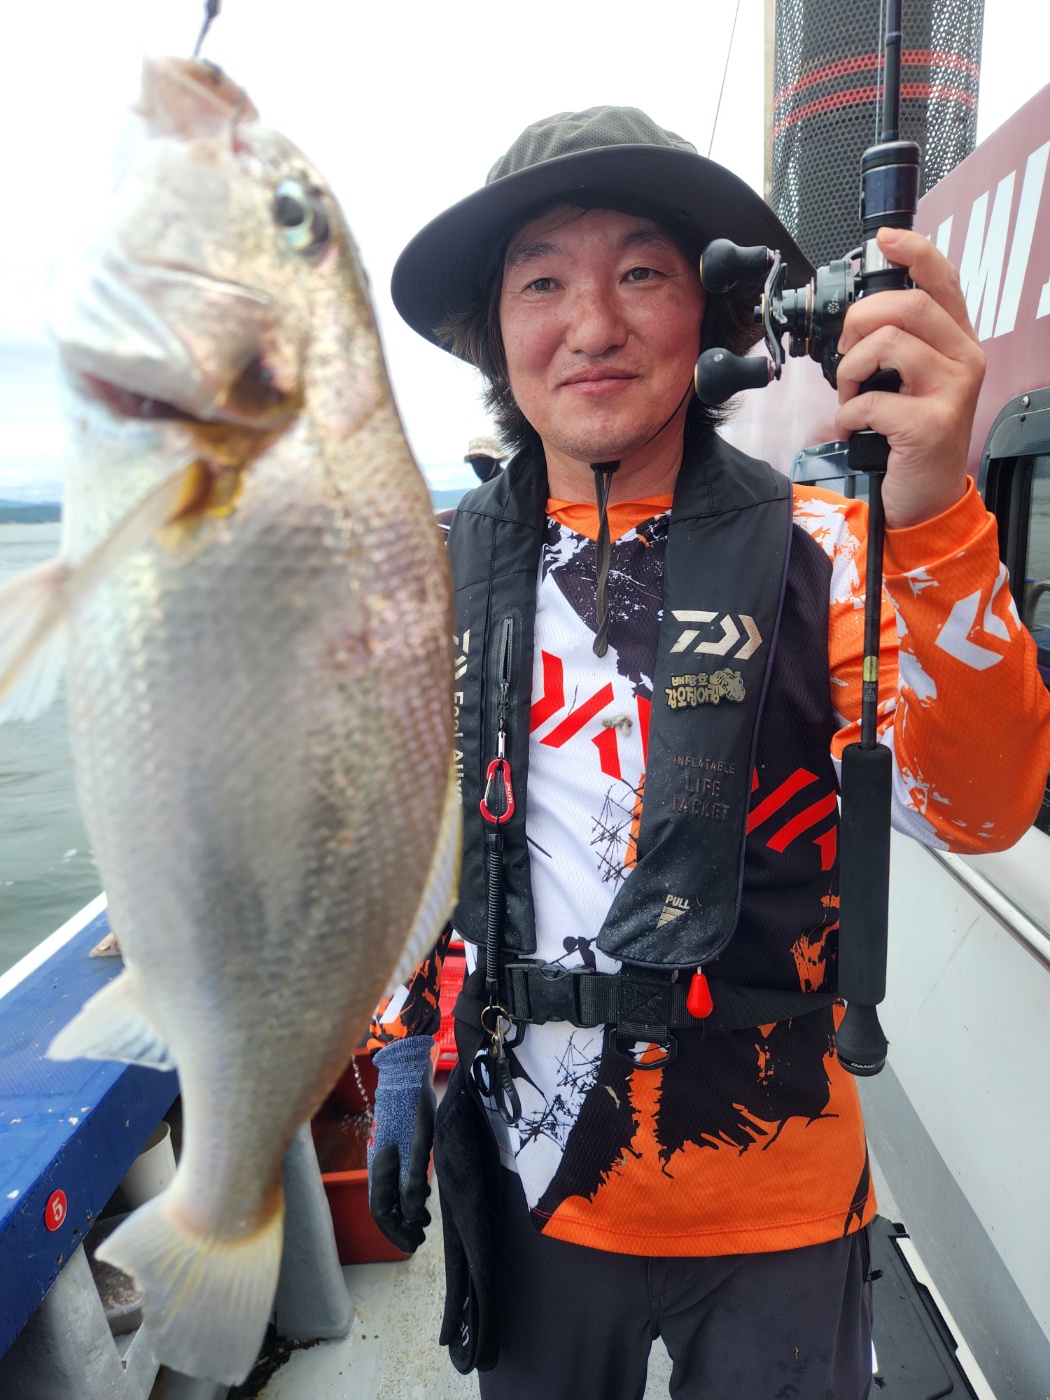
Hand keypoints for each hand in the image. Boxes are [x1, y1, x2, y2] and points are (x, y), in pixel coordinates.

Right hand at [367, 1036, 435, 1252]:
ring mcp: (387, 1156)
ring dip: (407, 1210)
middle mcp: (380, 1165)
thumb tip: (412, 1215)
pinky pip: (398, 1179)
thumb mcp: (417, 1146)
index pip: (381, 1212)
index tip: (414, 1244)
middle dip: (402, 1225)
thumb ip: (413, 1181)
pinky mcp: (395, 1147)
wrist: (406, 1075)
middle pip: (385, 1205)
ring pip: (392, 1193)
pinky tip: (424, 1195)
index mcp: (381, 1168)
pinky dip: (410, 1193)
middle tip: (421, 1237)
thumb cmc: (412, 1109)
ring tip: (426, 1220)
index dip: (396, 1231)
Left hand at [834, 227, 985, 528]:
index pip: (944, 280)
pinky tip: (854, 426)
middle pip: (906, 306)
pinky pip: (871, 399)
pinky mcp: (930, 424)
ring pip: (887, 344)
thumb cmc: (911, 437)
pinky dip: (847, 413)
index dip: (914, 252)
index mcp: (958, 342)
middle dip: (860, 323)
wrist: (925, 496)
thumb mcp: (912, 382)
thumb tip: (859, 318)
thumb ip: (900, 344)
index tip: (884, 242)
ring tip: (851, 395)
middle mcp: (965, 359)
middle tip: (848, 355)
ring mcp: (953, 391)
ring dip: (850, 371)